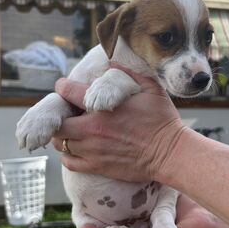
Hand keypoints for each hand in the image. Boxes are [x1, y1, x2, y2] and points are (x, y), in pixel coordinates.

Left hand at [52, 65, 185, 181]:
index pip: (69, 93)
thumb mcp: (151, 89)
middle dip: (59, 116)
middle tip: (67, 113)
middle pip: (58, 122)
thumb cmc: (162, 121)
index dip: (62, 87)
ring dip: (62, 135)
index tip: (63, 87)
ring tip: (70, 131)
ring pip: (60, 143)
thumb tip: (112, 61)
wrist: (170, 153)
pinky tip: (75, 149)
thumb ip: (129, 73)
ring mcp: (93, 150)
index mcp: (103, 107)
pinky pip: (69, 162)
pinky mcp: (97, 166)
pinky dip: (67, 155)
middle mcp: (92, 129)